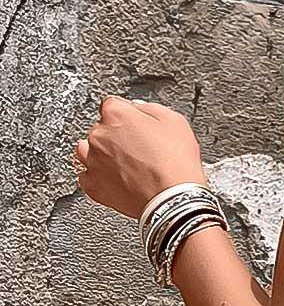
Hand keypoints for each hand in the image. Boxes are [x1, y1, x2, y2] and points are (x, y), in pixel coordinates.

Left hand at [74, 96, 206, 218]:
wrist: (174, 200)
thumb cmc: (176, 164)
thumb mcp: (174, 120)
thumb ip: (149, 108)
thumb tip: (137, 108)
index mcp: (116, 113)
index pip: (112, 105)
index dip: (127, 117)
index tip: (136, 127)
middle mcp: (99, 134)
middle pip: (99, 128)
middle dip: (115, 137)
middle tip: (135, 149)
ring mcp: (93, 161)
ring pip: (86, 150)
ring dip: (100, 154)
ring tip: (119, 164)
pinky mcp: (93, 185)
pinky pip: (86, 177)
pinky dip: (98, 177)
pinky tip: (112, 179)